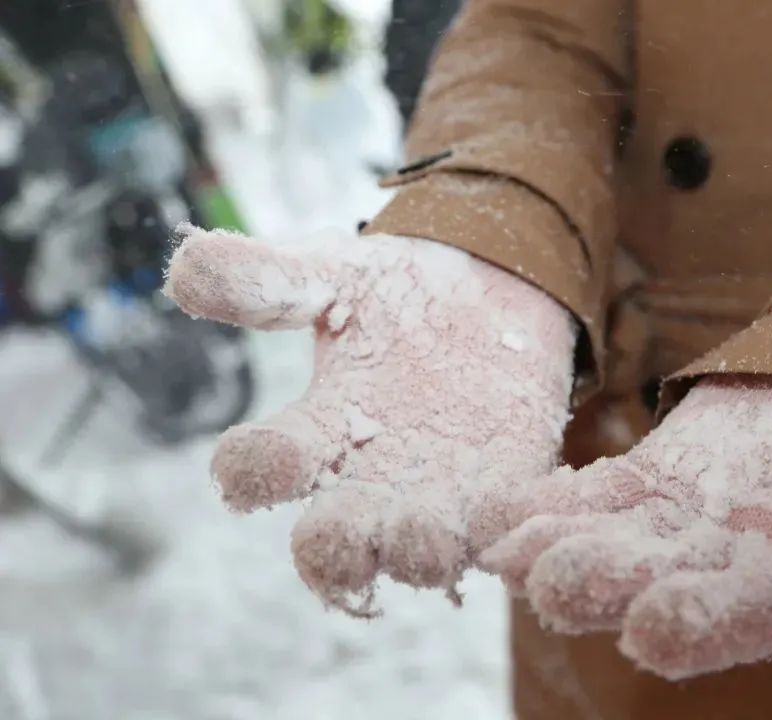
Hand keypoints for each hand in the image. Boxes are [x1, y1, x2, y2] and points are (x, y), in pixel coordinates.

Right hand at [164, 224, 574, 612]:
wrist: (490, 296)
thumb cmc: (395, 293)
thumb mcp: (333, 273)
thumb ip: (268, 277)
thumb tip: (185, 266)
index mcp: (314, 433)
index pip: (261, 469)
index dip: (250, 470)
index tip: (251, 457)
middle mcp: (368, 484)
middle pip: (334, 543)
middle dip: (333, 547)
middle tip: (341, 532)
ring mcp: (438, 499)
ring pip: (421, 555)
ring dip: (421, 552)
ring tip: (427, 533)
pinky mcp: (504, 495)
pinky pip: (503, 532)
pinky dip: (505, 535)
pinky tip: (511, 518)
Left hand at [482, 378, 771, 678]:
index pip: (737, 616)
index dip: (697, 624)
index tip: (651, 630)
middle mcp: (711, 571)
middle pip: (651, 584)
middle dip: (602, 586)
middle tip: (552, 584)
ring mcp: (664, 531)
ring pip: (604, 546)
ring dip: (553, 551)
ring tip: (505, 551)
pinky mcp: (633, 489)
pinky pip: (583, 500)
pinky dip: (540, 505)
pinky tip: (491, 510)